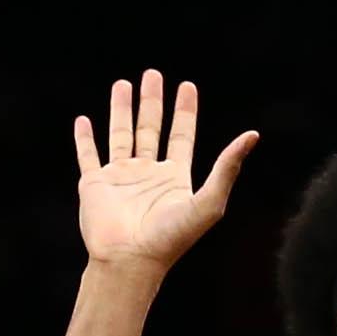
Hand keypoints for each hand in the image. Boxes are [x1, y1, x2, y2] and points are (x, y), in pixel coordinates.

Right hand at [73, 71, 256, 270]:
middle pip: (150, 129)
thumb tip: (253, 135)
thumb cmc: (170, 238)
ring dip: (121, 110)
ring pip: (120, 135)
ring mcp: (120, 179)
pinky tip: (83, 121)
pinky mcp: (94, 185)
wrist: (129, 261)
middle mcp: (147, 174)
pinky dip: (84, 138)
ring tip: (122, 84)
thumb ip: (227, 168)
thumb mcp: (208, 201)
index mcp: (173, 178)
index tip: (186, 86)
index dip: (185, 112)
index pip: (181, 136)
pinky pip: (88, 155)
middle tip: (152, 74)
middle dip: (152, 101)